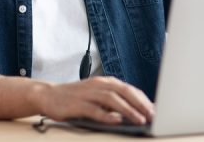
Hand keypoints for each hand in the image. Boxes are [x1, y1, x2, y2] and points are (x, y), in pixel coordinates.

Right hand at [29, 76, 154, 124]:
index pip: (129, 89)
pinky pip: (94, 109)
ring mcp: (87, 93)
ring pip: (111, 99)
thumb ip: (113, 101)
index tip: (155, 110)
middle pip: (123, 91)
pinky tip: (116, 121)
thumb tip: (135, 112)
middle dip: (140, 104)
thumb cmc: (75, 98)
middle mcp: (97, 84)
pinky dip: (106, 115)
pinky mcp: (76, 104)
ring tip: (139, 119)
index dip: (143, 99)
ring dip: (127, 109)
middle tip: (152, 115)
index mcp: (105, 82)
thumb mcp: (96, 96)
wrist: (47, 95)